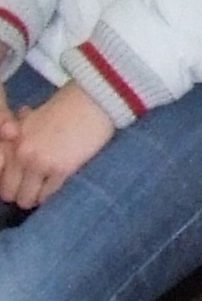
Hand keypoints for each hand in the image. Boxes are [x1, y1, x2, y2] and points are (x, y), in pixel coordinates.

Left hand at [0, 82, 114, 208]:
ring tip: (42, 192)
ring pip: (27, 199)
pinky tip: (53, 188)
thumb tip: (10, 131)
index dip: (8, 182)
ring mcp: (40, 164)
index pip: (1, 176)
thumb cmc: (67, 104)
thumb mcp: (35, 116)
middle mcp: (21, 156)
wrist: (93, 101)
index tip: (18, 182)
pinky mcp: (61, 170)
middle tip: (30, 191)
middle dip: (19, 194)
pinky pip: (48, 194)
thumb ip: (20, 128)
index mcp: (12, 142)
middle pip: (10, 193)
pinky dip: (49, 195)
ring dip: (34, 198)